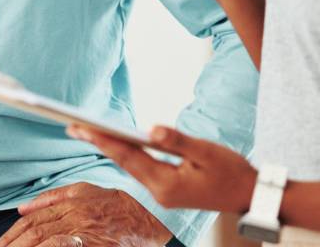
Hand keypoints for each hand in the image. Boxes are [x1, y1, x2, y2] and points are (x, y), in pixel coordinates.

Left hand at [0, 182, 170, 246]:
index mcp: (75, 199)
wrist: (152, 228)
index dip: (14, 232)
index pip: (36, 217)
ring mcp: (85, 231)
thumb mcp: (91, 193)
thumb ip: (57, 196)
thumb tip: (24, 207)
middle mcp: (78, 214)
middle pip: (36, 230)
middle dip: (13, 243)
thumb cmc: (121, 211)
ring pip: (45, 240)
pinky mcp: (91, 243)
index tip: (1, 244)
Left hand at [68, 125, 256, 214]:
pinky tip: (117, 143)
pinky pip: (141, 169)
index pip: (128, 156)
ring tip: (87, 131)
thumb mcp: (205, 152)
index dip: (103, 139)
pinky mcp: (168, 190)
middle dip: (98, 142)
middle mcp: (160, 191)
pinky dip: (127, 154)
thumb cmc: (231, 171)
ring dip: (110, 148)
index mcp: (166, 183)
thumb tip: (151, 128)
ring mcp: (163, 193)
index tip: (81, 126)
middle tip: (72, 126)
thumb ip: (177, 140)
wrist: (248, 194)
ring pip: (130, 166)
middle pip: (123, 162)